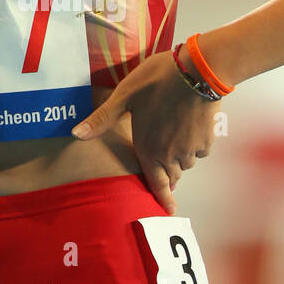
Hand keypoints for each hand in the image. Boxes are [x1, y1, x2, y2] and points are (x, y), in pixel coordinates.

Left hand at [71, 50, 219, 213]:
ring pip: (185, 164)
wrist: (198, 70)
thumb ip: (102, 119)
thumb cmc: (158, 80)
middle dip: (167, 176)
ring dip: (179, 159)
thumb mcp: (125, 96)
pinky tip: (189, 129)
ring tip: (173, 142)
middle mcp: (171, 154)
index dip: (161, 199)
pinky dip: (194, 146)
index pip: (155, 183)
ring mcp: (191, 148)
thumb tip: (75, 134)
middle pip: (171, 175)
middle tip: (165, 173)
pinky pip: (200, 151)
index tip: (169, 212)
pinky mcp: (208, 139)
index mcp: (149, 148)